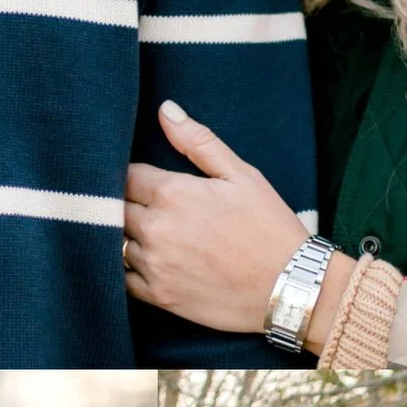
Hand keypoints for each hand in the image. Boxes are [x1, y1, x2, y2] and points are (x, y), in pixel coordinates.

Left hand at [121, 101, 310, 333]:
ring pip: (116, 242)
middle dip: (126, 204)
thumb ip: (199, 141)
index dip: (134, 176)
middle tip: (150, 208)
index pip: (126, 175)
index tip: (147, 181)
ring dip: (128, 236)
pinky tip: (151, 262)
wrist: (291, 287)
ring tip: (156, 236)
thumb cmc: (270, 227)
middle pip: (114, 208)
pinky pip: (123, 279)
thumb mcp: (242, 175)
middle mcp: (156, 228)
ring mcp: (154, 265)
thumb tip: (166, 110)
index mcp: (172, 193)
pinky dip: (129, 269)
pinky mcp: (159, 296)